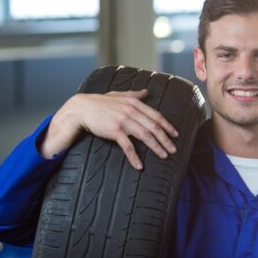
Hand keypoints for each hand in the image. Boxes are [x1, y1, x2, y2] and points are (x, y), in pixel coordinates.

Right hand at [41, 89, 178, 169]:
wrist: (81, 109)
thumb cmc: (100, 103)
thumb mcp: (118, 95)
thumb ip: (134, 94)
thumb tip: (146, 92)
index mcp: (134, 103)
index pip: (156, 116)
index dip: (167, 126)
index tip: (175, 135)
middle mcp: (131, 111)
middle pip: (154, 127)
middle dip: (165, 139)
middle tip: (173, 150)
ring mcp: (123, 121)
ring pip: (145, 136)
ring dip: (156, 147)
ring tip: (164, 156)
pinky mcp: (115, 131)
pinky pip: (128, 146)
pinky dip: (135, 157)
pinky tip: (139, 165)